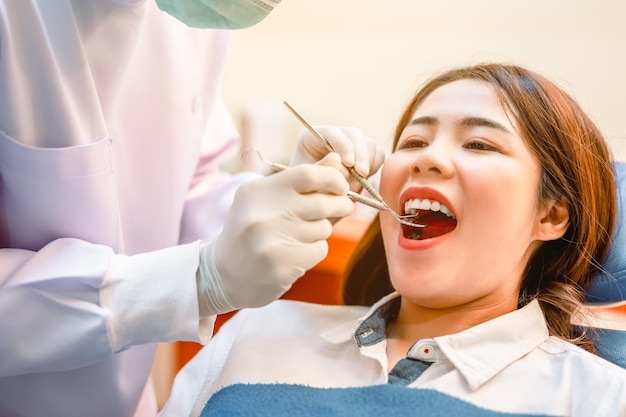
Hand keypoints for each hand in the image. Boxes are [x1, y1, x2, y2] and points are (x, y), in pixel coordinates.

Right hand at [197, 153, 353, 314]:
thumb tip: (336, 158)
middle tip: (344, 206)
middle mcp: (261, 213)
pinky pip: (319, 250)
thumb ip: (302, 179)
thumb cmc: (251, 232)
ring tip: (300, 236)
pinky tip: (295, 254)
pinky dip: (315, 251)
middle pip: (321, 202)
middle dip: (340, 204)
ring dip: (321, 231)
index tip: (342, 186)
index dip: (333, 178)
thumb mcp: (268, 199)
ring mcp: (270, 240)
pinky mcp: (281, 264)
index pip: (307, 174)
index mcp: (256, 191)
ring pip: (323, 228)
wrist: (223, 276)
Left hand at [290, 125, 385, 192]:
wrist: (311, 202)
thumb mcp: (307, 180)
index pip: (332, 132)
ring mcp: (350, 145)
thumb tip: (339, 160)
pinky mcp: (363, 157)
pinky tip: (364, 181)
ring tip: (358, 183)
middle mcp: (334, 137)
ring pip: (369, 145)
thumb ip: (321, 169)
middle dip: (361, 155)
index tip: (349, 164)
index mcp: (312, 138)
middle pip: (355, 135)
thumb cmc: (305, 190)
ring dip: (367, 163)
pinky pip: (377, 156)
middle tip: (362, 174)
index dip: (344, 146)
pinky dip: (375, 167)